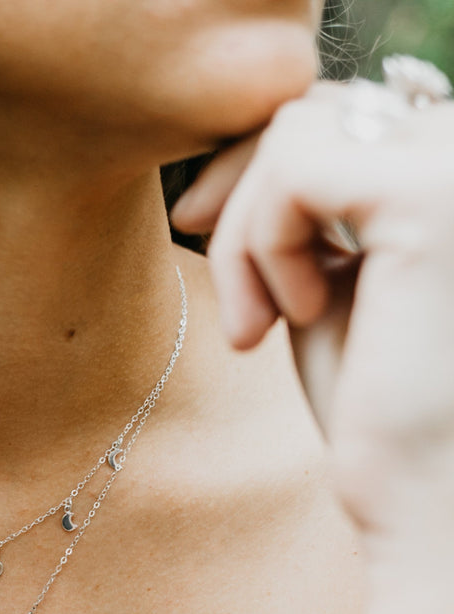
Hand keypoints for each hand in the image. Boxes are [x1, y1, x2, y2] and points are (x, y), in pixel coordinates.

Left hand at [172, 81, 453, 552]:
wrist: (419, 493)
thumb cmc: (371, 404)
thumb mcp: (322, 281)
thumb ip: (303, 211)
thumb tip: (233, 152)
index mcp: (445, 173)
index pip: (336, 115)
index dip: (252, 169)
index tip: (192, 224)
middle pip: (312, 114)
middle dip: (242, 203)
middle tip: (235, 307)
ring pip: (294, 134)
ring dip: (248, 236)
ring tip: (262, 326)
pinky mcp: (429, 194)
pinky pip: (293, 169)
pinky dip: (262, 244)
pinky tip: (291, 316)